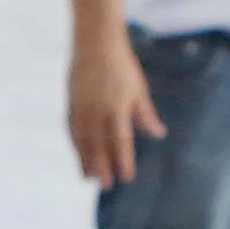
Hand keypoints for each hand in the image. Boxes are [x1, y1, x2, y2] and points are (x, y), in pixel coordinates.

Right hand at [67, 35, 162, 188]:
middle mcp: (97, 112)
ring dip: (86, 161)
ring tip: (89, 178)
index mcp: (117, 109)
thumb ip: (146, 115)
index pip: (120, 142)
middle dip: (102, 168)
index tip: (126, 177)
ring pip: (82, 142)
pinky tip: (79, 154)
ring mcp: (81, 108)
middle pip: (99, 147)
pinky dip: (76, 145)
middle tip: (106, 186)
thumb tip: (159, 134)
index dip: (123, 161)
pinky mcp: (71, 103)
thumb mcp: (138, 90)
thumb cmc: (122, 66)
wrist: (95, 42)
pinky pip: (72, 130)